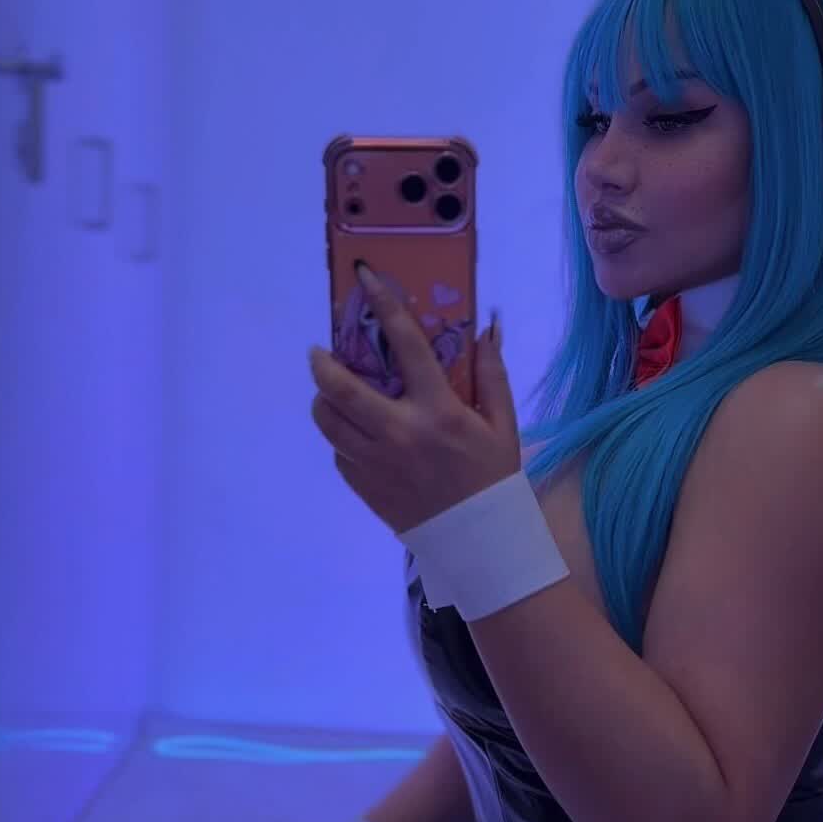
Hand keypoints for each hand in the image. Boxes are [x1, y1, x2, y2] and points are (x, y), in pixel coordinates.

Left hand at [308, 263, 519, 533]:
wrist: (478, 541)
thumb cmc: (492, 478)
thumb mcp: (502, 425)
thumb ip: (492, 376)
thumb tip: (486, 330)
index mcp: (437, 411)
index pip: (406, 346)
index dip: (385, 306)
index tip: (366, 280)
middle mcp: (399, 433)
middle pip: (341, 388)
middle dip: (323, 364)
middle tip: (320, 354)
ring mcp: (375, 462)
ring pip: (328, 421)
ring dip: (324, 401)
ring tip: (332, 394)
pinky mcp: (363, 486)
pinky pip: (338, 452)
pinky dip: (342, 437)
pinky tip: (356, 433)